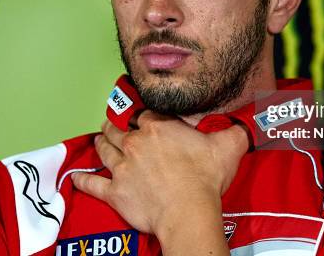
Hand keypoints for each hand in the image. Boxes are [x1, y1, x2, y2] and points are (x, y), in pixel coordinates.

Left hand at [72, 111, 247, 237]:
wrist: (188, 212)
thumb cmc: (205, 179)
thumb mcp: (228, 147)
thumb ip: (235, 131)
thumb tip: (247, 123)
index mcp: (158, 127)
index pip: (144, 112)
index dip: (142, 113)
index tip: (140, 114)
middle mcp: (135, 142)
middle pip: (118, 127)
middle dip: (115, 123)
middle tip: (114, 123)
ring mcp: (121, 167)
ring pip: (104, 149)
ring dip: (100, 143)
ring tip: (99, 139)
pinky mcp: (114, 191)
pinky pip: (92, 184)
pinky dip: (83, 180)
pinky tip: (77, 177)